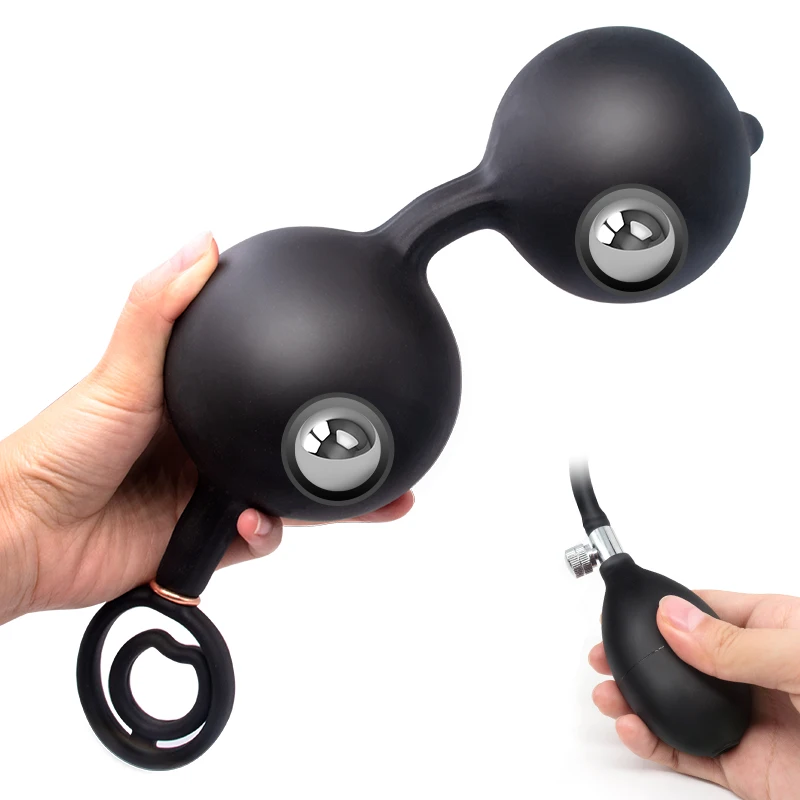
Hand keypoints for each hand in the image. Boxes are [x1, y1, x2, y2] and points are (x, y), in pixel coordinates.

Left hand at [0, 233, 412, 623]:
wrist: (25, 534)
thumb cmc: (58, 450)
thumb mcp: (118, 370)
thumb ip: (159, 310)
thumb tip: (202, 244)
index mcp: (201, 406)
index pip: (270, 388)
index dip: (313, 384)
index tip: (352, 368)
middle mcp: (212, 449)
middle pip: (293, 447)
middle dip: (346, 452)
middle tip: (393, 449)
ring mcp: (213, 498)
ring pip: (290, 498)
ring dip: (328, 502)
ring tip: (371, 499)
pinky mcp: (209, 544)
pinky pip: (259, 540)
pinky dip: (267, 533)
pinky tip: (258, 523)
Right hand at [589, 591, 799, 798]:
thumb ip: (736, 645)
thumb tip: (674, 619)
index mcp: (778, 629)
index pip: (706, 610)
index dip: (663, 610)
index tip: (626, 611)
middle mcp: (758, 672)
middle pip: (683, 659)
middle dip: (639, 658)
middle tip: (603, 658)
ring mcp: (751, 720)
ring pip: (679, 705)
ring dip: (638, 700)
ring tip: (608, 695)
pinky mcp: (748, 768)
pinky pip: (688, 752)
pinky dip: (654, 743)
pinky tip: (634, 729)